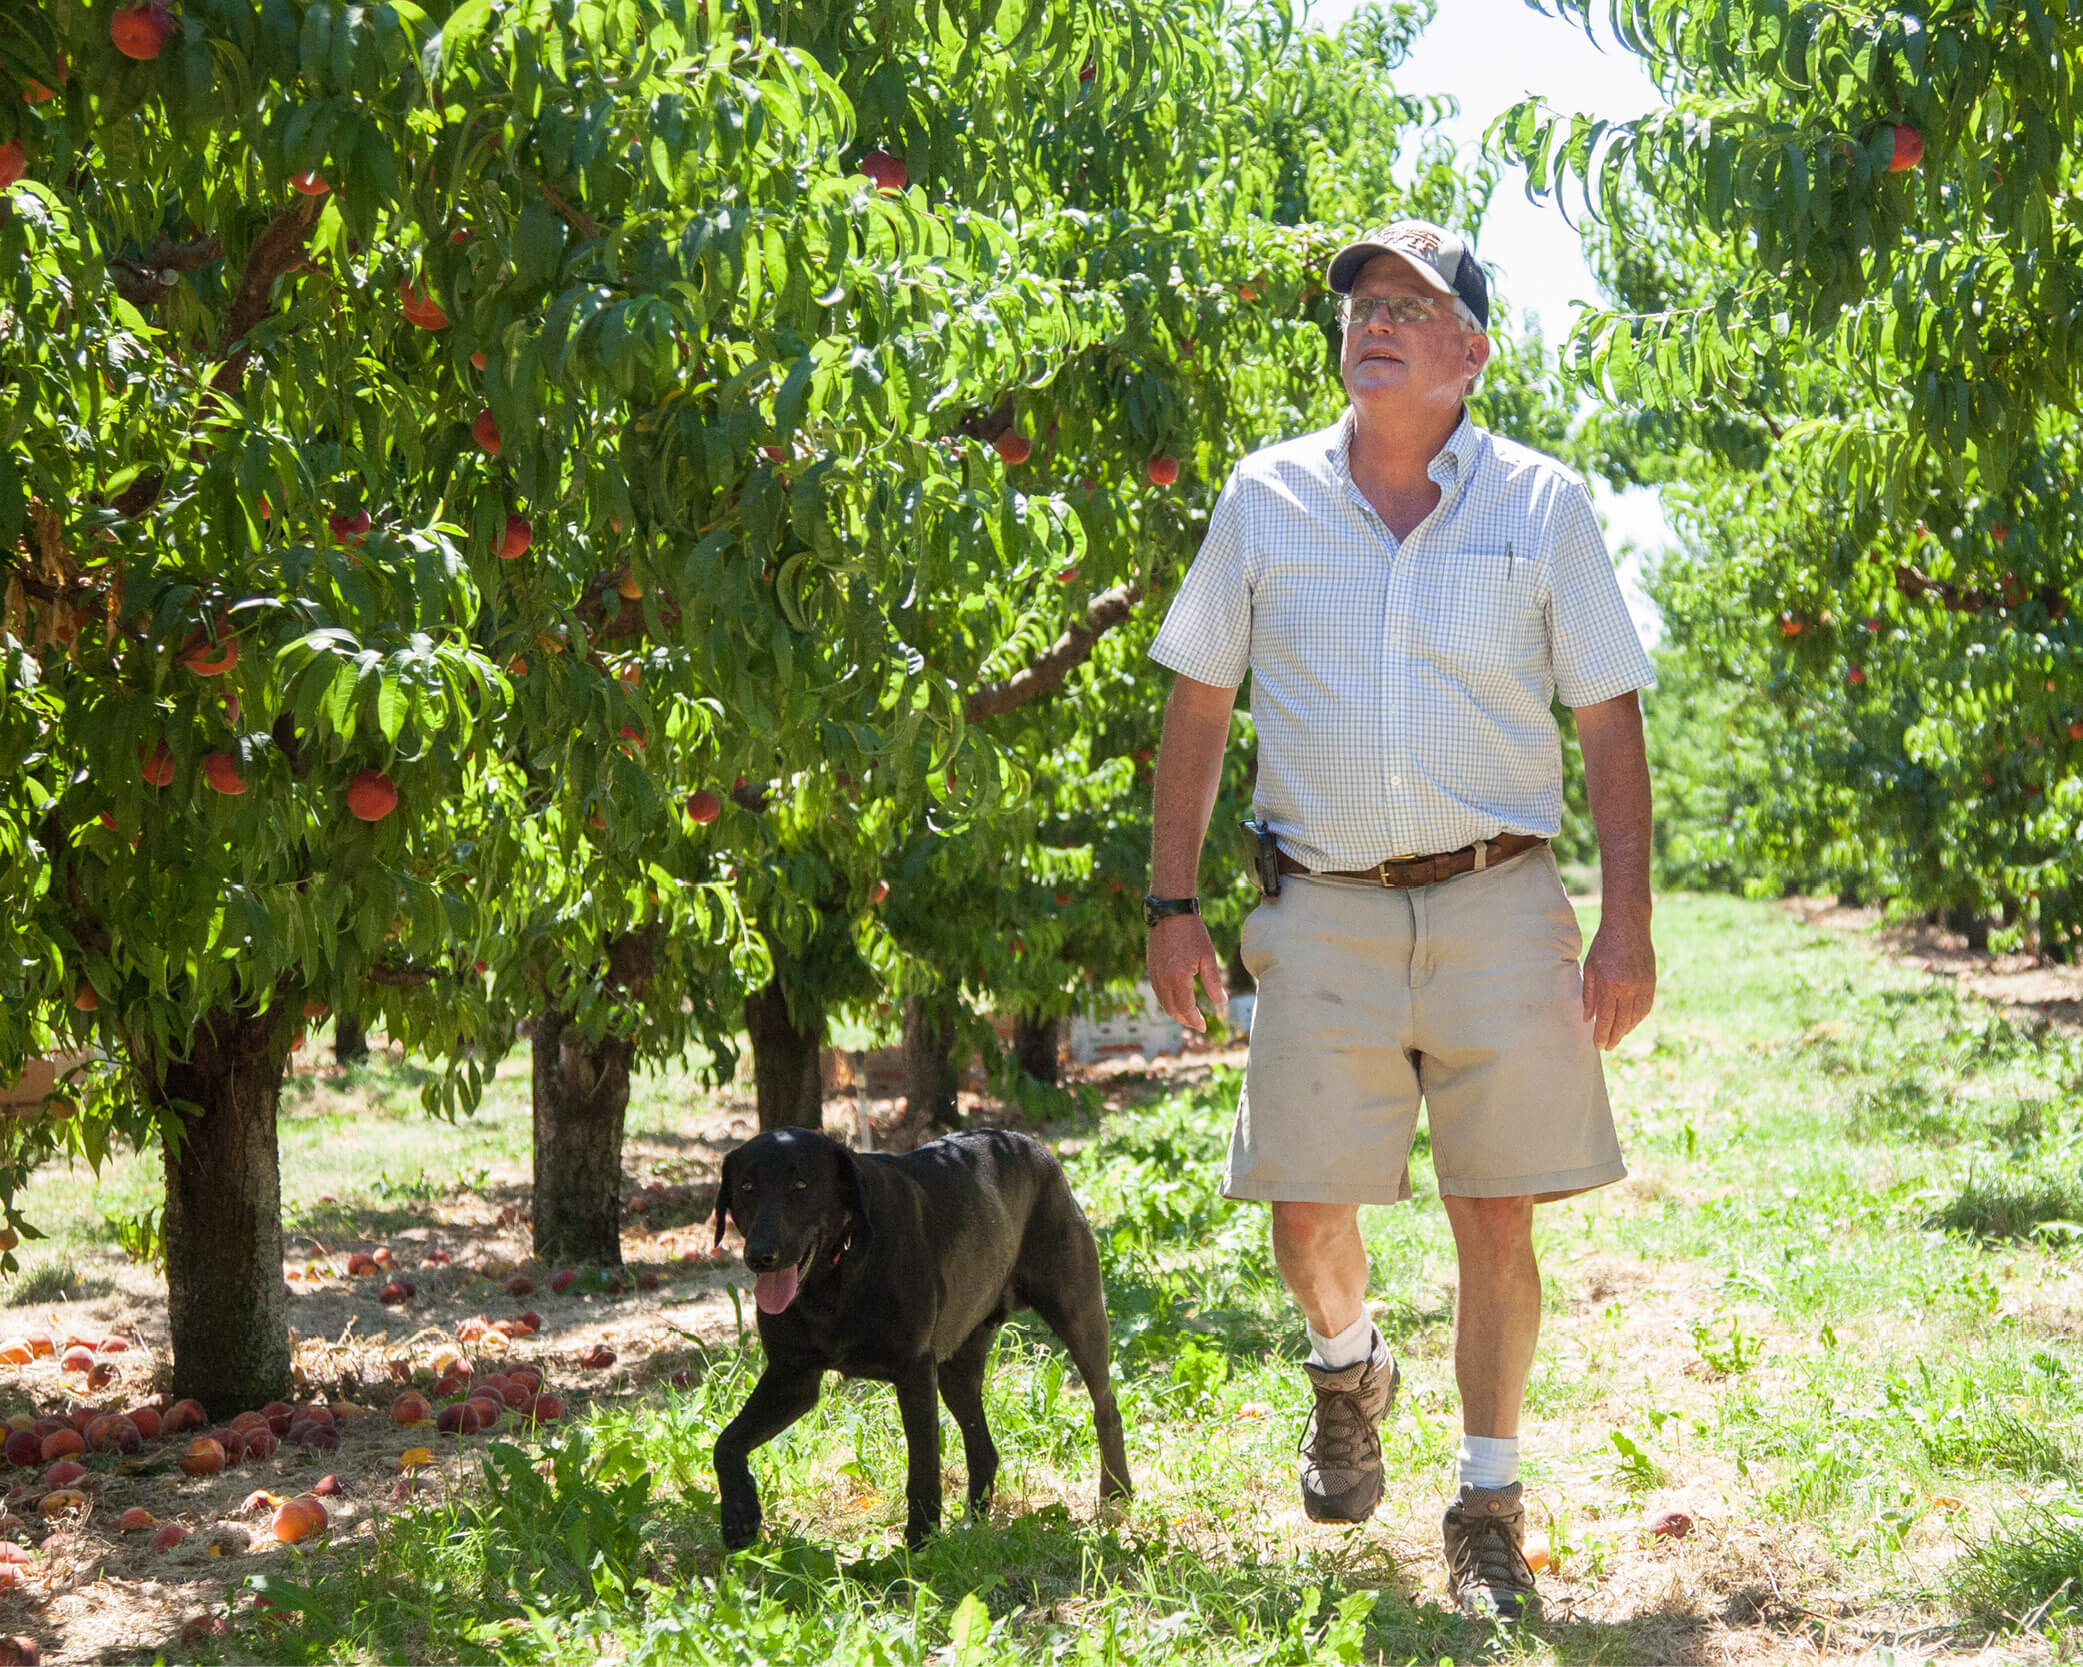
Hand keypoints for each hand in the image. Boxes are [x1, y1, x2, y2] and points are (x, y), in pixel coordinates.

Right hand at [1147, 914, 1225, 1032]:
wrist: (1170, 912)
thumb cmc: (1192, 932)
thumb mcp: (1208, 956)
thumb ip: (1214, 981)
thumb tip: (1221, 1002)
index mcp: (1179, 978)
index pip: (1186, 1008)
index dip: (1195, 1020)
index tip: (1204, 1027)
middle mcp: (1163, 979)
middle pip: (1172, 1009)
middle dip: (1185, 1020)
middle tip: (1197, 1024)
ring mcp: (1154, 974)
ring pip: (1163, 1002)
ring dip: (1175, 1012)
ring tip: (1188, 1015)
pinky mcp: (1151, 967)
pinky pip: (1158, 991)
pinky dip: (1167, 1001)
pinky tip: (1177, 999)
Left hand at [1581, 909, 1655, 1050]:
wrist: (1629, 926)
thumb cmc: (1604, 944)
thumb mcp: (1591, 968)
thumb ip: (1589, 995)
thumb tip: (1588, 1019)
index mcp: (1611, 984)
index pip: (1606, 1019)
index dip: (1602, 1035)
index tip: (1597, 1046)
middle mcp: (1629, 988)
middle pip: (1622, 1022)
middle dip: (1614, 1037)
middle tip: (1607, 1047)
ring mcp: (1643, 986)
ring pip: (1636, 1017)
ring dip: (1627, 1030)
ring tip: (1617, 1037)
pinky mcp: (1651, 982)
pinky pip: (1646, 1007)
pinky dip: (1638, 1018)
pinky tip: (1630, 1023)